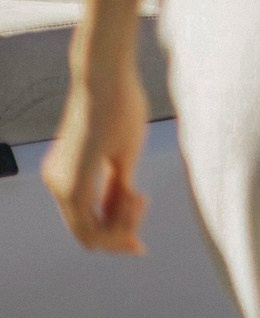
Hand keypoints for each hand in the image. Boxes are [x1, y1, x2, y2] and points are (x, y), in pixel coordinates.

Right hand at [43, 54, 151, 254]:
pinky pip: (81, 195)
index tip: (142, 246)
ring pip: (83, 212)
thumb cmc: (121, 107)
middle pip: (85, 228)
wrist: (102, 71)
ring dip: (110, 212)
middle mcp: (57, 183)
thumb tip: (121, 222)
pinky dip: (102, 198)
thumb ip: (121, 194)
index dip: (117, 244)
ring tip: (138, 192)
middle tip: (144, 202)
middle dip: (116, 226)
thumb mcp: (128, 156)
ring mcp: (56, 172)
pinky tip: (127, 188)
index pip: (92, 235)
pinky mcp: (63, 162)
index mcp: (73, 186)